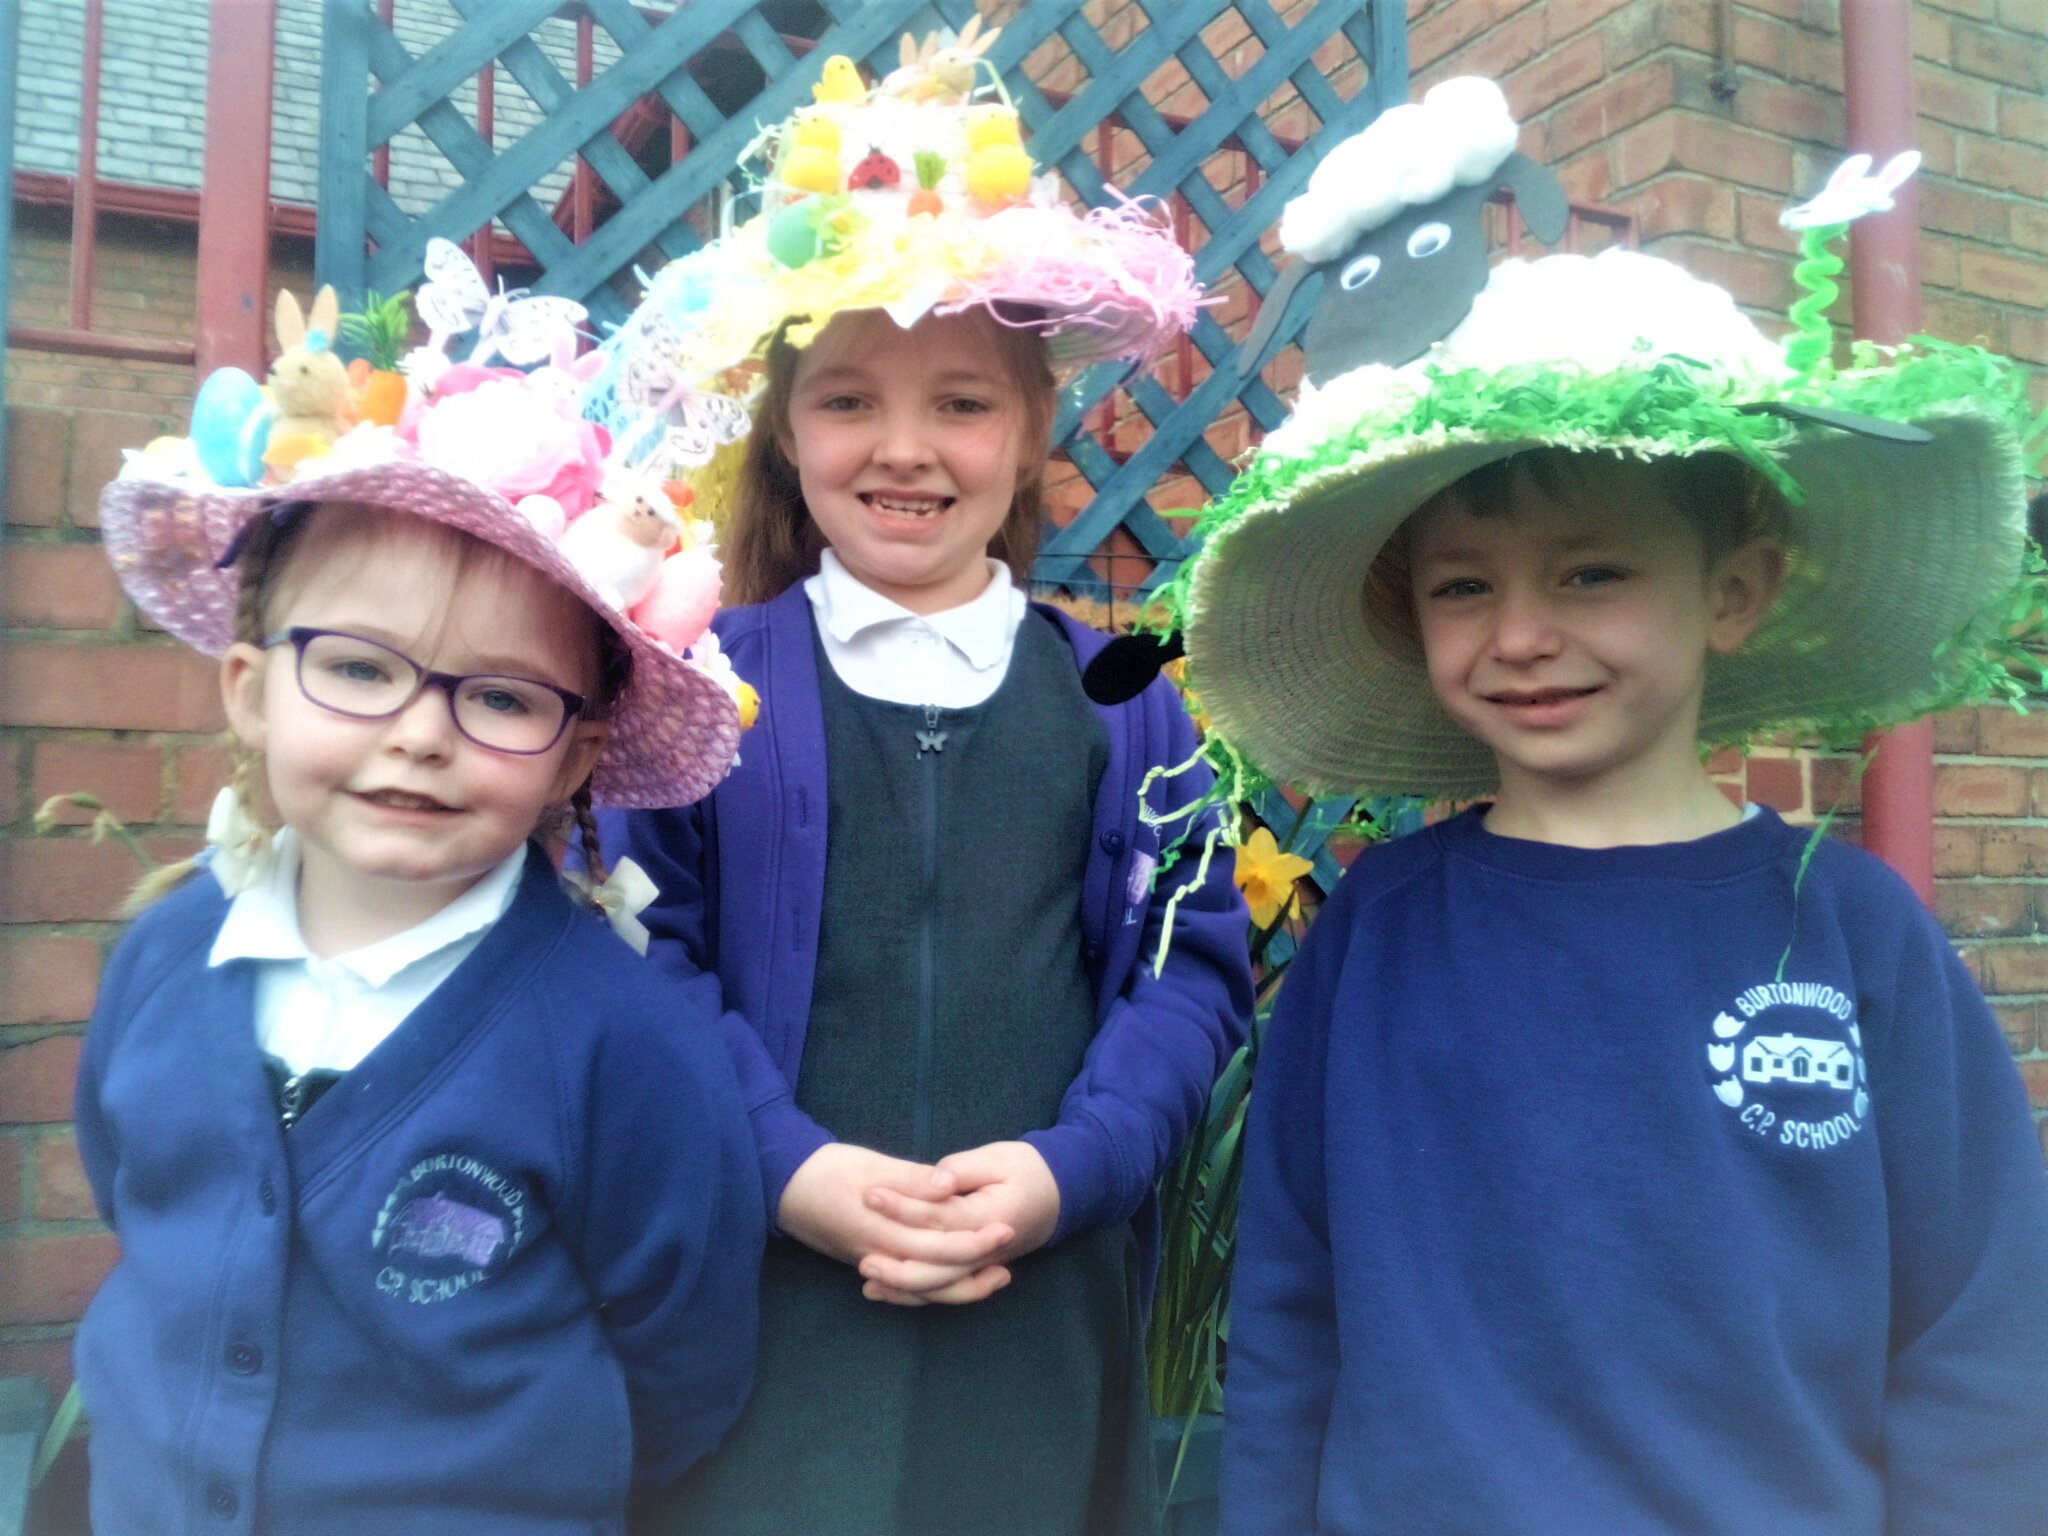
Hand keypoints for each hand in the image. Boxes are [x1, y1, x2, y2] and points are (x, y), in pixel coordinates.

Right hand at [778, 1142, 1011, 1277]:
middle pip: (935, 1276)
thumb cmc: (826, 1170)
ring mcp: (871, 1263)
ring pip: (921, 1289)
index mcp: (882, 1230)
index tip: (1005, 1229)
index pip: (938, 1246)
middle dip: (975, 1268)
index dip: (974, 1241)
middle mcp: (878, 1255)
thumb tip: (948, 1188)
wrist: (782, 1185)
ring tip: (992, 1278)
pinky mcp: (867, 1261)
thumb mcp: (871, 1167)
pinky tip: (951, 1285)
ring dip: (959, 1287)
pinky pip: (903, 1288)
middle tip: (1008, 1258)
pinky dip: (929, 1291)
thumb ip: (911, 1180)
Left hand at [858, 1141, 1059, 1306]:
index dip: (901, 1208)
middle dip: (895, 1261)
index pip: (937, 1218)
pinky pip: (943, 1288)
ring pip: (938, 1285)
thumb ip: (963, 1170)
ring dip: (901, 1284)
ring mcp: (980, 1265)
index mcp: (988, 1218)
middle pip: (935, 1266)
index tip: (869, 1194)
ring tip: (865, 1273)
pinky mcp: (974, 1268)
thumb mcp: (998, 1158)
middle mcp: (984, 1251)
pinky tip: (883, 1290)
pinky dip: (913, 1293)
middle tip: (859, 1251)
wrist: (1059, 1195)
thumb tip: (934, 1183)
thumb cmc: (1026, 1170)